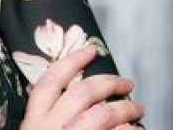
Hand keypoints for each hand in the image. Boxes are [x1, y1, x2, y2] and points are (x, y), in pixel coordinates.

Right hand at [20, 46, 145, 129]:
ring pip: (103, 115)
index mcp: (34, 121)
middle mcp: (51, 127)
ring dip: (126, 109)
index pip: (51, 82)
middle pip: (82, 94)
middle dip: (109, 83)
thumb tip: (70, 98)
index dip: (71, 61)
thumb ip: (48, 116)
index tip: (89, 50)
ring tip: (138, 109)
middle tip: (127, 83)